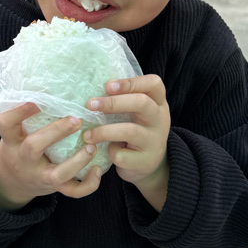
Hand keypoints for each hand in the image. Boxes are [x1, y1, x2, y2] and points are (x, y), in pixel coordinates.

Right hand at [0, 103, 101, 206]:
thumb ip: (27, 117)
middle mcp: (24, 159)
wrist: (12, 183)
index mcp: (12, 141)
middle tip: (75, 119)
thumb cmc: (19, 148)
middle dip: (55, 133)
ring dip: (77, 162)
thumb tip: (48, 83)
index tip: (35, 100)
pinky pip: (72, 191)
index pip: (7, 124)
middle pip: (34, 147)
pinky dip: (88, 184)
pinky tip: (98, 169)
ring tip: (91, 147)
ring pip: (57, 175)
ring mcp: (40, 176)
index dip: (19, 112)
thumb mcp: (15, 133)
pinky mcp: (54, 188)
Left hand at [83, 75, 169, 190]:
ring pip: (130, 131)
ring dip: (104, 131)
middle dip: (113, 103)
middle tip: (90, 105)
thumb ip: (124, 100)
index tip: (108, 86)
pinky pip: (123, 155)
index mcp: (158, 103)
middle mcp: (160, 120)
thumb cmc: (136, 132)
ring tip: (88, 135)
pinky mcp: (146, 161)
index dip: (131, 82)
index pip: (153, 84)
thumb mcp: (137, 114)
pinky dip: (110, 152)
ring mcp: (155, 141)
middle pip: (141, 103)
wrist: (149, 165)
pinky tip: (105, 151)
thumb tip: (92, 89)